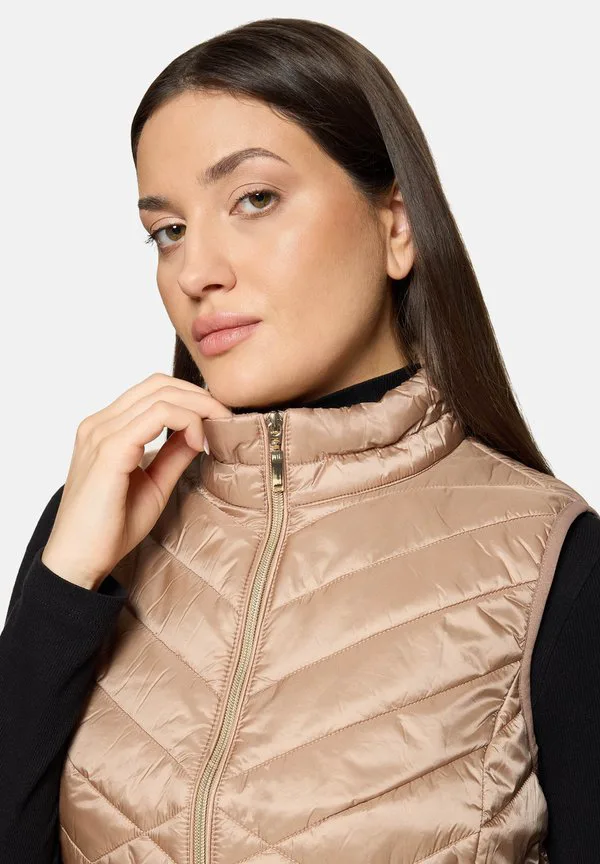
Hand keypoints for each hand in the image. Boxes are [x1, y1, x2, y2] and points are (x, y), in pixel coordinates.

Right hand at [41, 372, 231, 589]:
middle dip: (200, 396)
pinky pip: (157, 415)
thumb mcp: (154, 484)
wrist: (79, 561)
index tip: (218, 420)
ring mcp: (101, 433)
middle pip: (159, 384)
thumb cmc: (110, 528)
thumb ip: (173, 454)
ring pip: (161, 395)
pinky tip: (198, 443)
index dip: (191, 396)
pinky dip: (186, 422)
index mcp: (105, 428)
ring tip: (219, 429)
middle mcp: (99, 423)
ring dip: (199, 407)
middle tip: (227, 418)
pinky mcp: (110, 450)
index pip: (153, 389)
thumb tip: (199, 431)